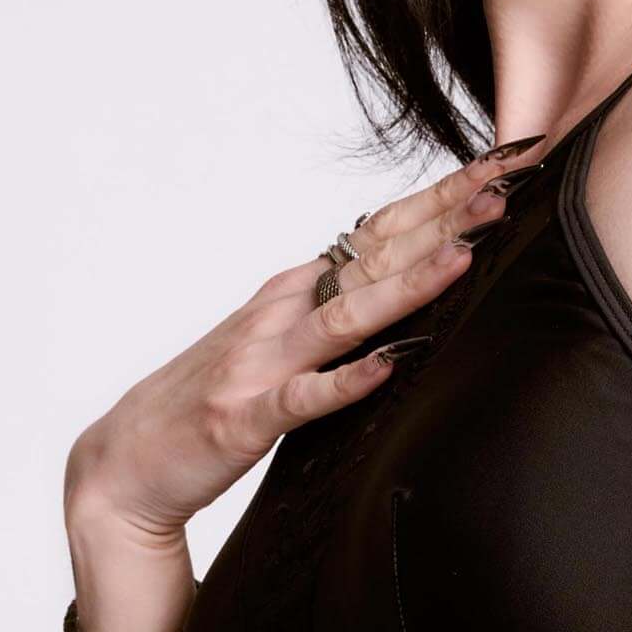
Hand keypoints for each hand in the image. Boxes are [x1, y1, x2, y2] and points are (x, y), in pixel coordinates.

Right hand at [62, 139, 540, 540]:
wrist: (127, 462)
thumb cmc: (212, 401)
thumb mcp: (280, 343)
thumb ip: (334, 313)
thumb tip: (406, 285)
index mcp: (295, 290)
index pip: (379, 232)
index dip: (439, 199)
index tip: (499, 170)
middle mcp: (281, 312)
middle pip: (374, 256)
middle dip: (441, 221)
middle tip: (503, 189)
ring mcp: (264, 361)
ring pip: (347, 315)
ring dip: (408, 286)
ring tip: (463, 257)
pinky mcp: (249, 416)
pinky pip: (308, 397)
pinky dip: (351, 380)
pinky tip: (393, 363)